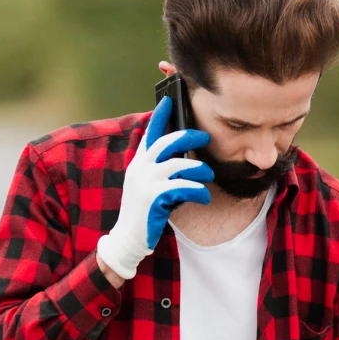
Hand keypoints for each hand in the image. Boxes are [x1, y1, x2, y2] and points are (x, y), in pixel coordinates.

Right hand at [96, 94, 213, 280]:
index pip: (150, 134)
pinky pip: (183, 187)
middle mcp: (141, 168)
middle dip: (189, 137)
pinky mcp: (154, 198)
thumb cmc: (143, 214)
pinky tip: (205, 197)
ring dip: (199, 169)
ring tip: (209, 175)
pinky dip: (198, 191)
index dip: (160, 116)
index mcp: (139, 164)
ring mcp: (146, 182)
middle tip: (206, 137)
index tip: (170, 100)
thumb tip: (180, 158)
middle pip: (167, 143)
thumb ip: (158, 171)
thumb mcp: (146, 187)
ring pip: (179, 165)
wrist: (129, 239)